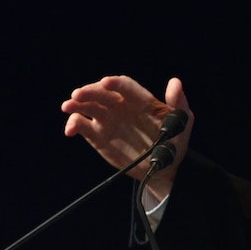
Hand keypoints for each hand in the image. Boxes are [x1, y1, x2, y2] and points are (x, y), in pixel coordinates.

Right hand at [61, 75, 191, 200]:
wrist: (162, 167)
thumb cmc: (174, 140)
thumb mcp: (182, 121)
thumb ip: (178, 102)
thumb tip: (175, 82)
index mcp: (140, 100)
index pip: (125, 86)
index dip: (116, 83)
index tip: (106, 82)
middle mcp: (121, 106)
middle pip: (102, 93)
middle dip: (90, 91)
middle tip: (78, 94)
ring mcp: (108, 120)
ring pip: (89, 106)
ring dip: (77, 105)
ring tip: (68, 106)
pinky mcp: (98, 136)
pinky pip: (83, 126)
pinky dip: (74, 124)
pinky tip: (70, 130)